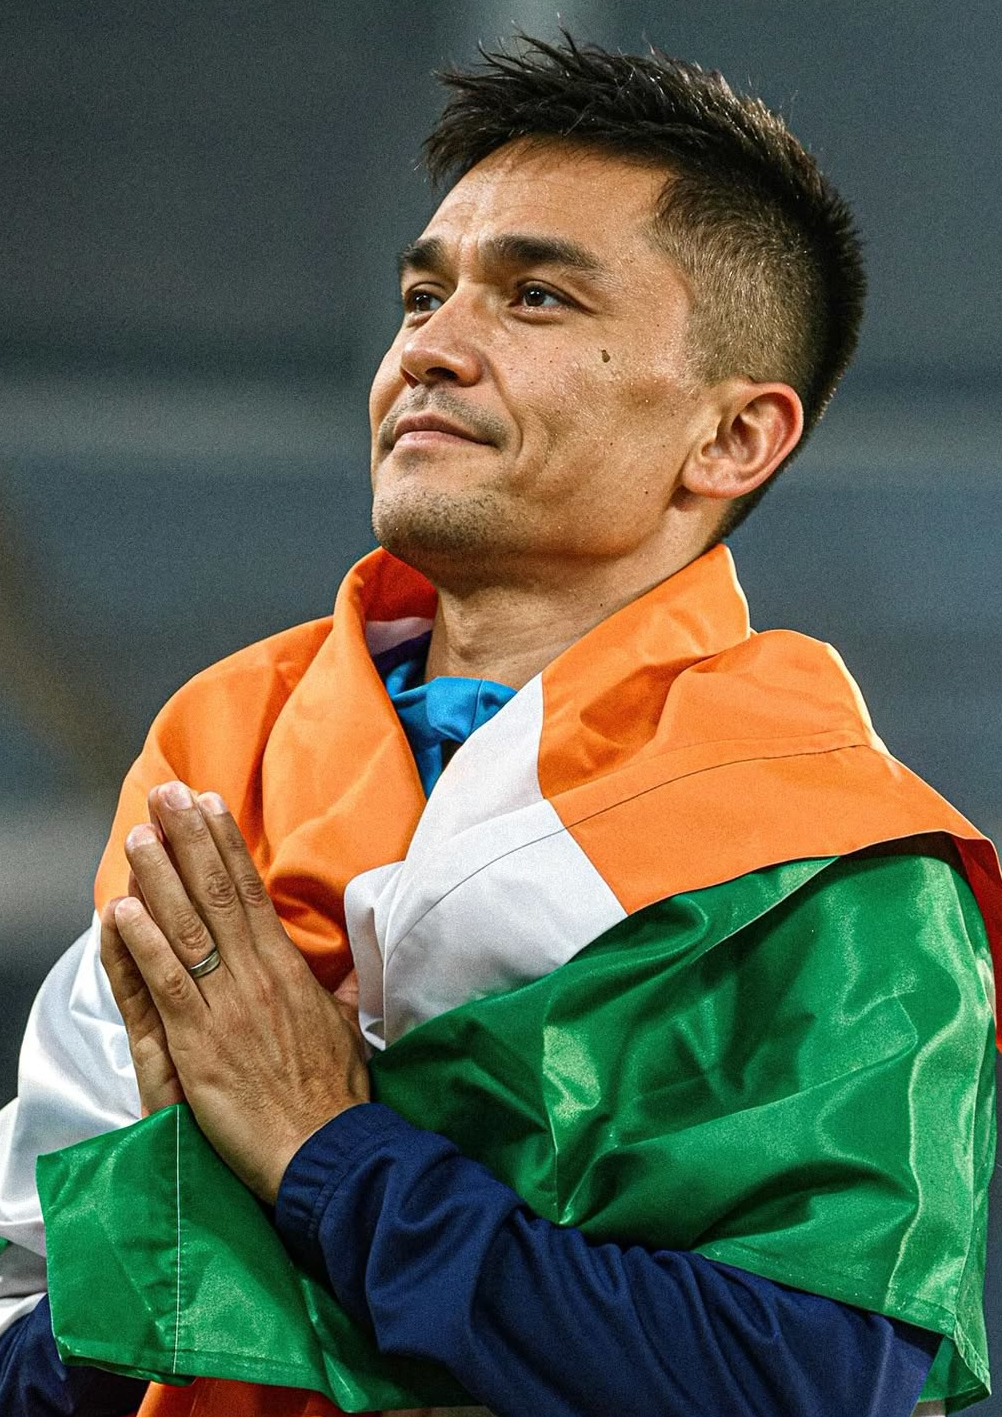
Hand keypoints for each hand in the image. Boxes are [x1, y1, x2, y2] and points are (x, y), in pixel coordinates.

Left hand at [100, 781, 368, 1203]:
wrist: (330, 1151)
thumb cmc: (337, 1095)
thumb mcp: (346, 1026)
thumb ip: (341, 985)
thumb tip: (356, 956)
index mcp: (289, 970)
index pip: (252, 892)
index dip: (226, 845)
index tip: (207, 805)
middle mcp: (257, 977)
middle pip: (218, 895)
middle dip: (188, 840)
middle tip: (165, 795)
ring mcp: (227, 1008)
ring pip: (189, 929)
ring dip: (160, 878)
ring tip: (138, 837)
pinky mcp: (200, 1045)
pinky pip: (169, 984)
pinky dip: (144, 945)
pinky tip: (122, 911)